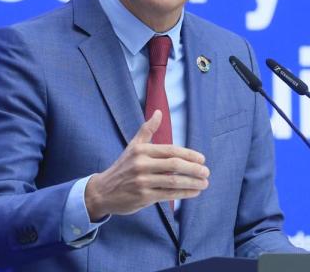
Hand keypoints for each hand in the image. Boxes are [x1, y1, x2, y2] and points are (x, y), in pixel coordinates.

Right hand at [84, 110, 209, 219]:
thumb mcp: (133, 146)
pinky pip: (168, 194)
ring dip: (192, 183)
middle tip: (206, 172)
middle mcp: (141, 165)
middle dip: (194, 169)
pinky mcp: (143, 197)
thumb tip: (158, 112)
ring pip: (173, 181)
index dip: (189, 154)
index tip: (202, 159)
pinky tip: (193, 193)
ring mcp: (142, 182)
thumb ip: (147, 130)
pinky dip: (183, 194)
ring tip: (204, 184)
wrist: (103, 191)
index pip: (171, 150)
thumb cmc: (123, 167)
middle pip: (174, 165)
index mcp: (141, 150)